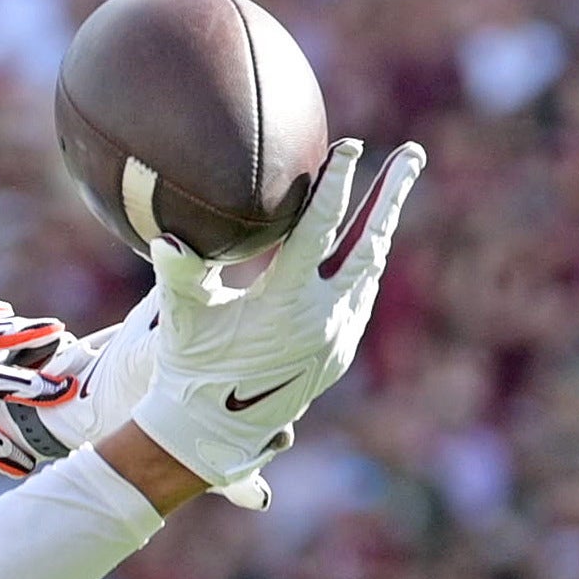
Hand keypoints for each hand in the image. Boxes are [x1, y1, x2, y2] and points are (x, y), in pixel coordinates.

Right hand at [127, 138, 425, 496]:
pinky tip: (364, 243)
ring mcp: (339, 336)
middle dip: (392, 195)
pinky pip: (361, 296)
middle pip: (369, 244)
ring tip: (394, 186)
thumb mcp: (183, 322)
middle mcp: (324, 318)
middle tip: (412, 154)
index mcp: (287, 303)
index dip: (336, 185)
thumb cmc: (190, 369)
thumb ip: (179, 278)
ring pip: (370, 269)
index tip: (351, 146)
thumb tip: (166, 240)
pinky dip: (364, 264)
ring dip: (381, 226)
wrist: (211, 432)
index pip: (319, 231)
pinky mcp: (341, 350)